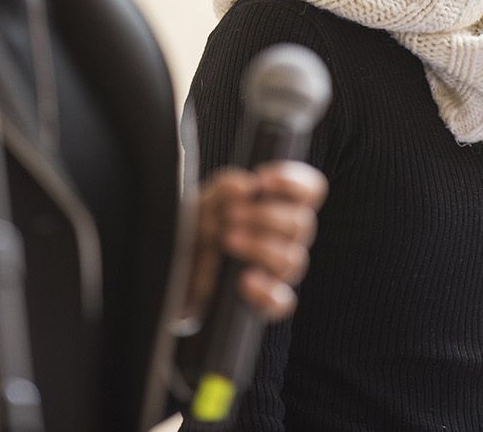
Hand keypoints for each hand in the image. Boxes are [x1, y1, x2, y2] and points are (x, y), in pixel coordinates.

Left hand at [182, 161, 326, 324]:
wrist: (172, 270)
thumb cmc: (195, 229)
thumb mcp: (203, 202)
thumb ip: (223, 188)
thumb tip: (246, 185)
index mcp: (278, 207)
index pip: (310, 192)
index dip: (295, 182)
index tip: (263, 180)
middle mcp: (284, 238)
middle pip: (302, 224)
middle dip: (266, 216)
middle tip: (231, 214)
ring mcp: (277, 271)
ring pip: (293, 260)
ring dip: (260, 247)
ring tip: (227, 239)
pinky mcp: (265, 301)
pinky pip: (282, 302)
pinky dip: (265, 292)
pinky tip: (244, 281)